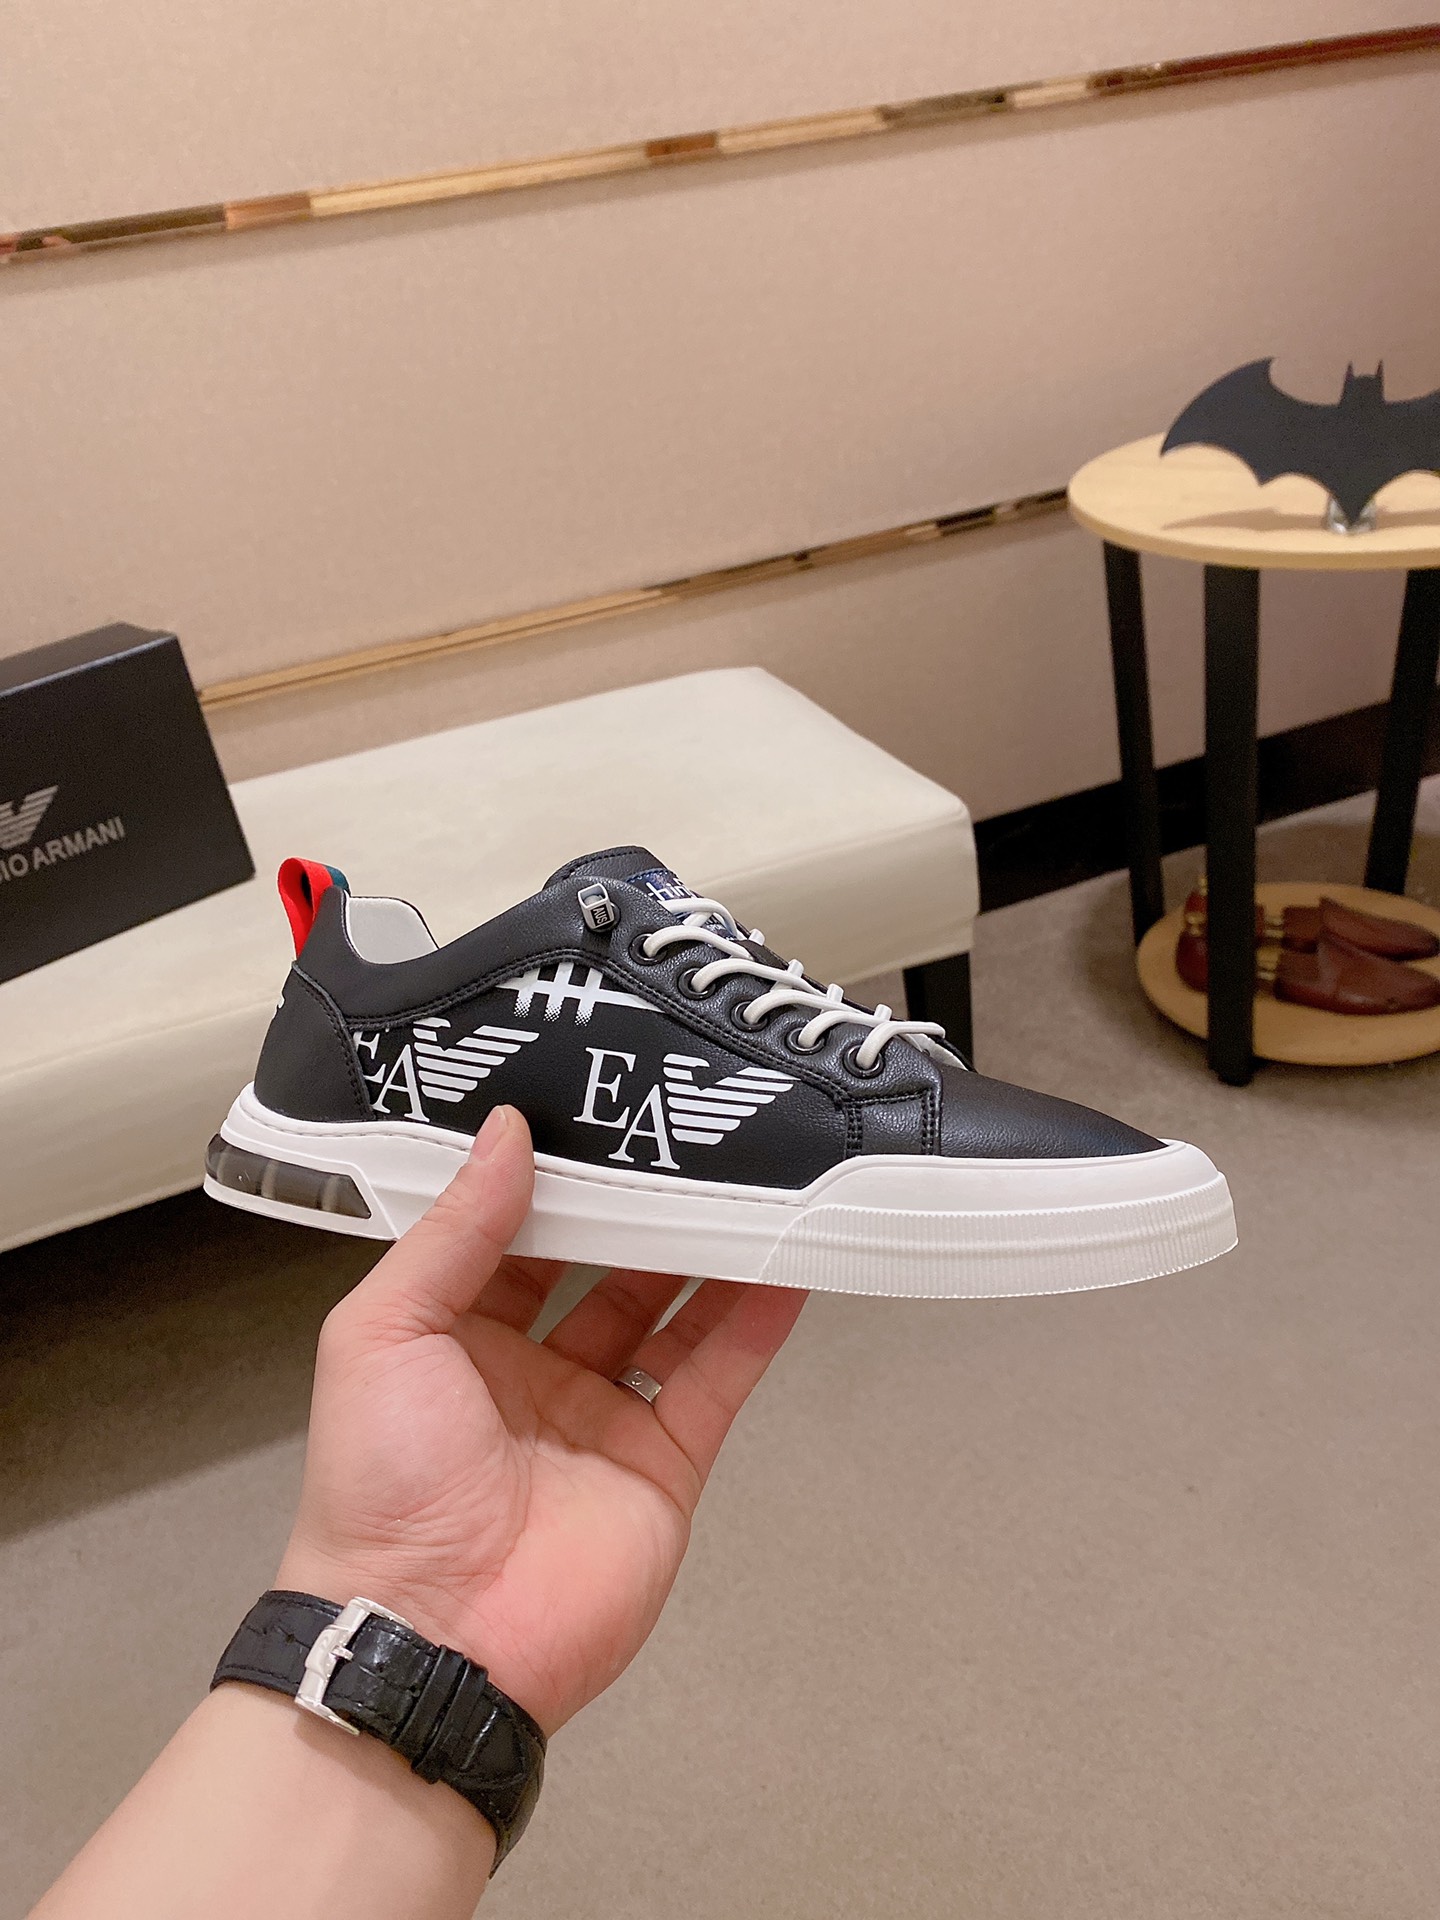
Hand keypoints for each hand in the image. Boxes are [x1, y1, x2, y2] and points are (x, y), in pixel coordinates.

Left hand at [276, 1105, 805, 1734]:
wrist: (434, 1638)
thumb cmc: (382, 1483)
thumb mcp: (384, 1332)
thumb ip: (455, 1231)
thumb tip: (508, 1131)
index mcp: (456, 1336)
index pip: (518, 1235)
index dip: (556, 1177)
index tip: (598, 1109)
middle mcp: (534, 1370)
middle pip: (605, 1269)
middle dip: (643, 1209)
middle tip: (688, 1133)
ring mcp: (604, 1418)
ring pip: (671, 1315)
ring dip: (709, 1253)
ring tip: (753, 1180)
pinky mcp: (665, 1464)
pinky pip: (716, 1380)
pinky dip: (754, 1325)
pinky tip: (788, 1266)